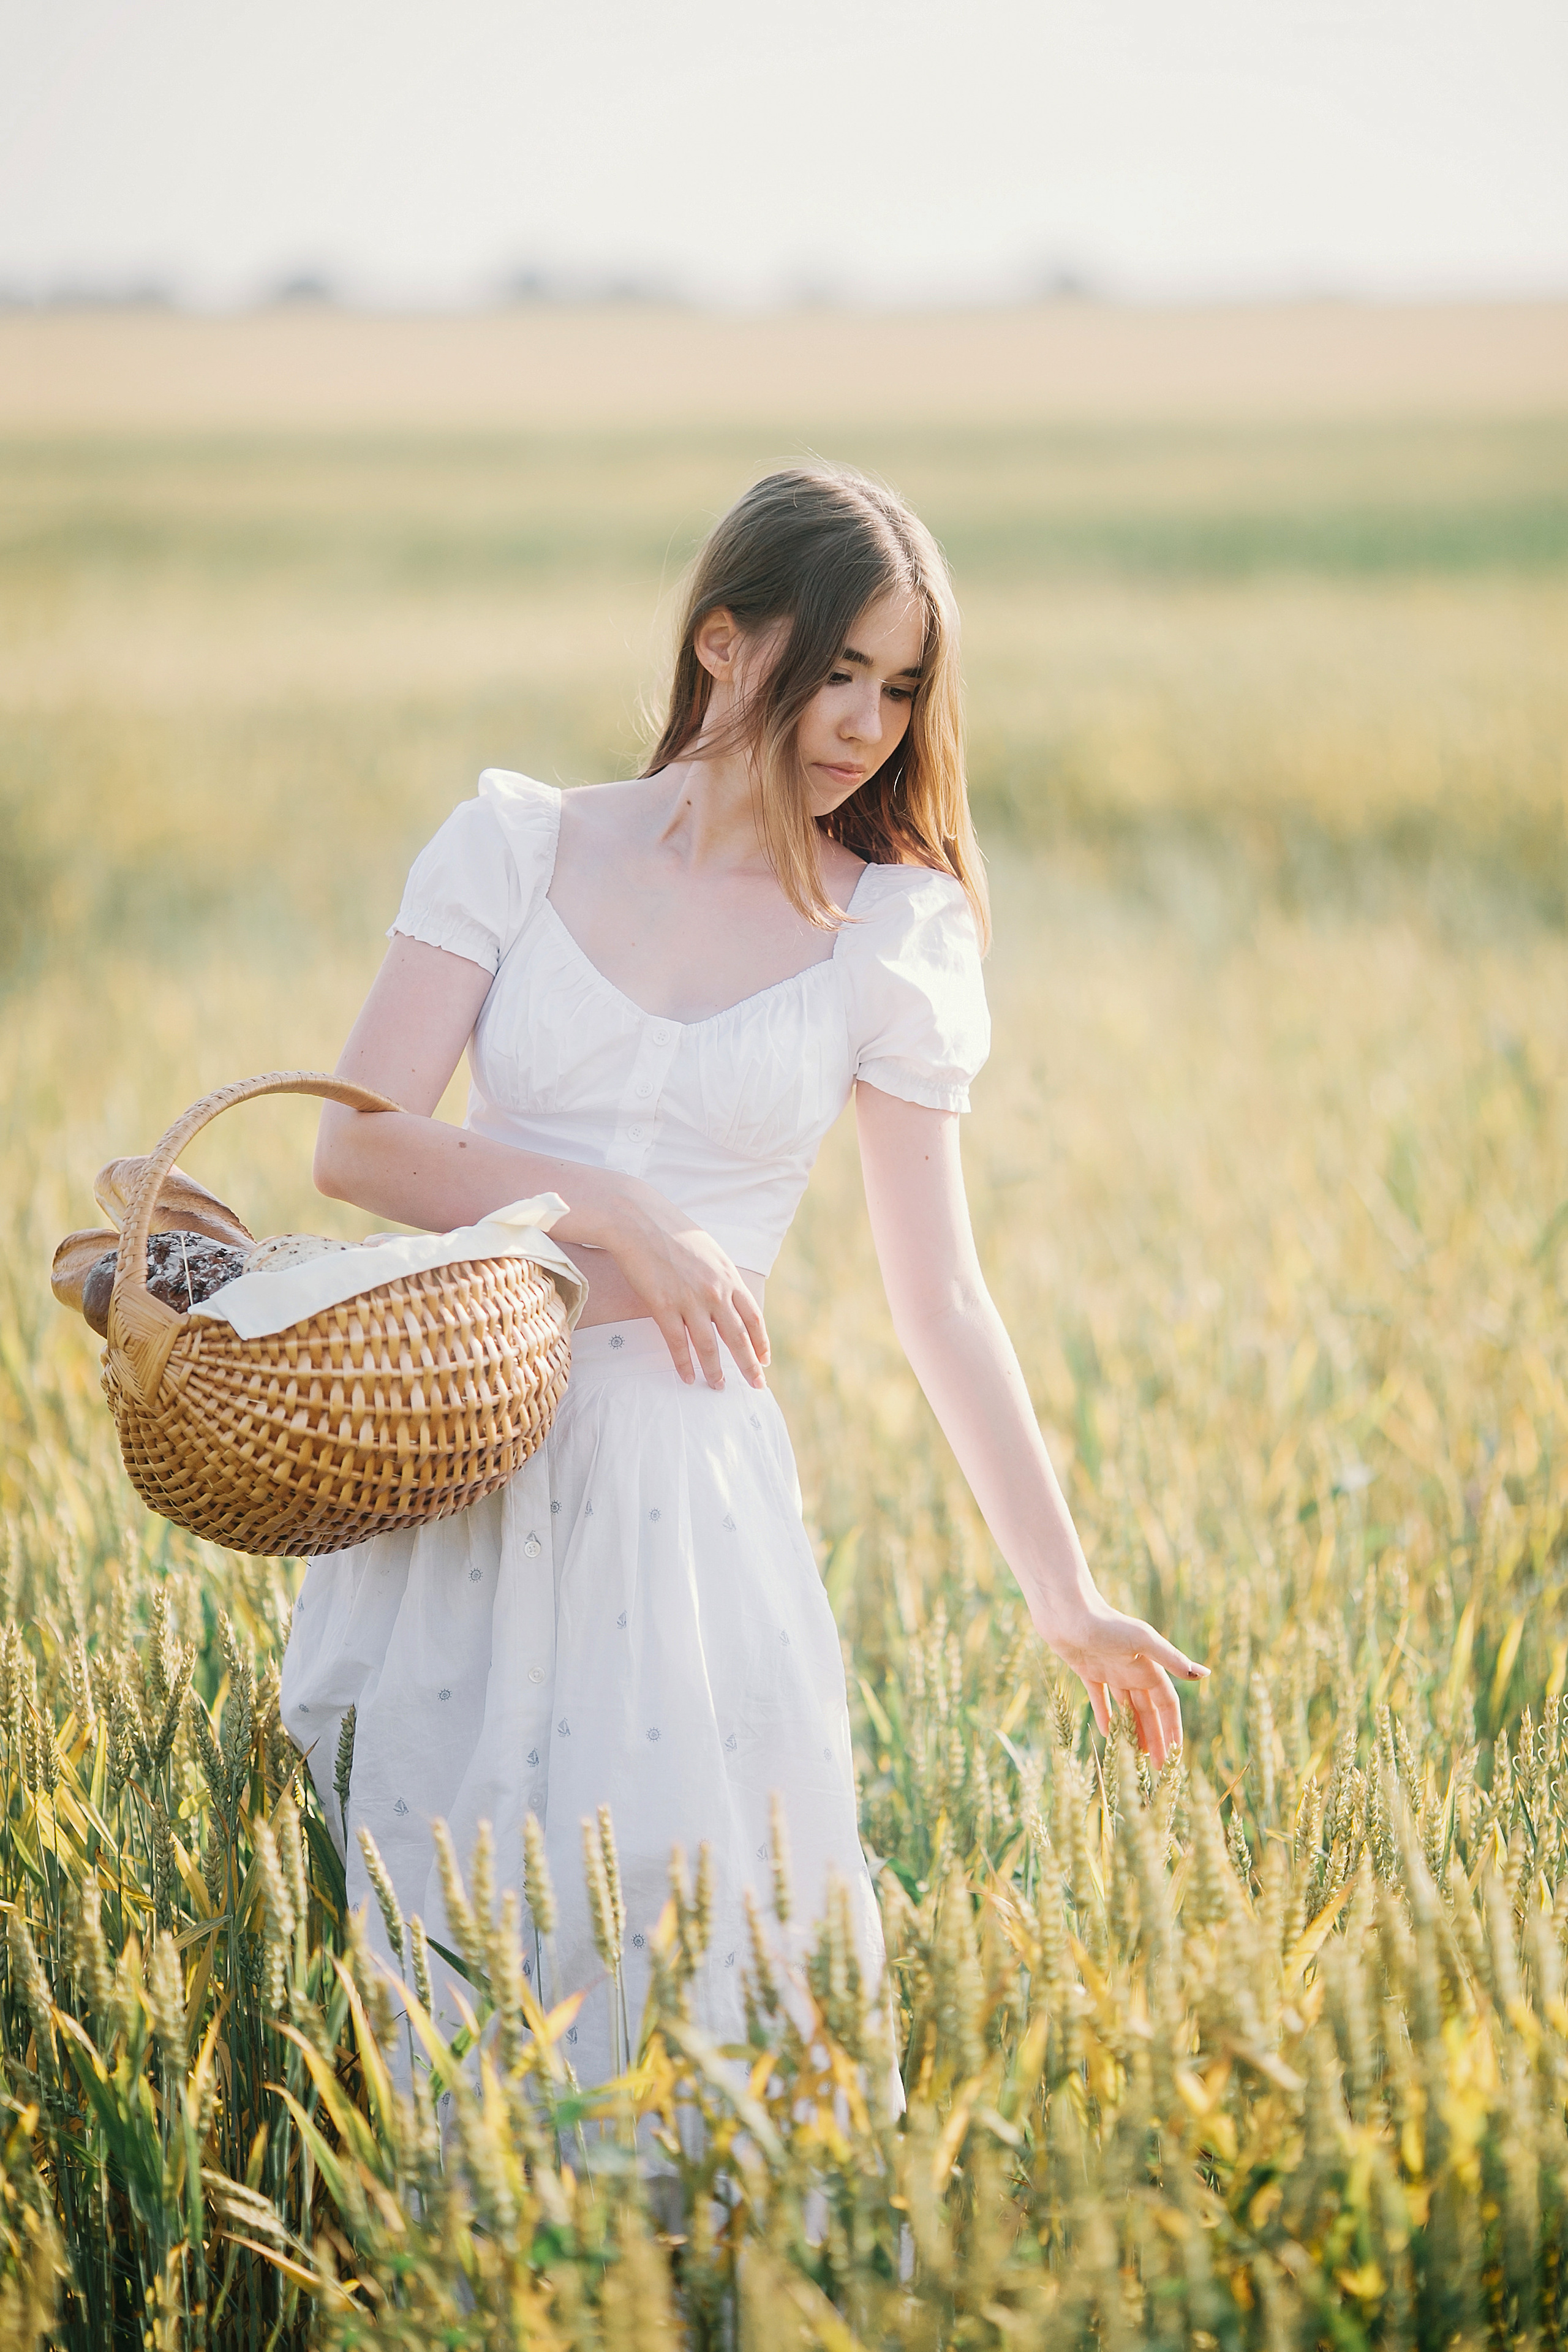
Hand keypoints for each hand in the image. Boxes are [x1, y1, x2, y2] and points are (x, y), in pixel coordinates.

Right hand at [605, 1189, 769, 1391]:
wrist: (639, 1220)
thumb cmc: (673, 1231)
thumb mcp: (710, 1251)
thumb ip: (722, 1276)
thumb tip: (730, 1296)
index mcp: (729, 1276)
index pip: (753, 1318)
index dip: (761, 1342)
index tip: (764, 1360)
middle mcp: (715, 1291)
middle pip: (738, 1337)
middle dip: (749, 1365)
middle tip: (756, 1385)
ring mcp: (690, 1300)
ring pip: (709, 1346)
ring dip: (715, 1370)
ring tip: (718, 1387)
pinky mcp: (663, 1305)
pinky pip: (678, 1343)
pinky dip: (684, 1363)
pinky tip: (688, 1378)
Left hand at [1042, 1596, 1207, 1771]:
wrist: (1067, 1611)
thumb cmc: (1106, 1623)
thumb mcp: (1143, 1640)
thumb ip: (1171, 1658)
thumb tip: (1203, 1674)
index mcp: (1149, 1667)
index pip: (1167, 1704)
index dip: (1173, 1728)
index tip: (1176, 1754)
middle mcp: (1132, 1670)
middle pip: (1148, 1711)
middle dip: (1155, 1738)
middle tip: (1157, 1768)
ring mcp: (1110, 1671)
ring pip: (1127, 1708)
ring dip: (1133, 1731)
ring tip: (1138, 1756)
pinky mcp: (1088, 1671)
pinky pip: (1100, 1699)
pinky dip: (1105, 1716)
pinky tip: (1108, 1734)